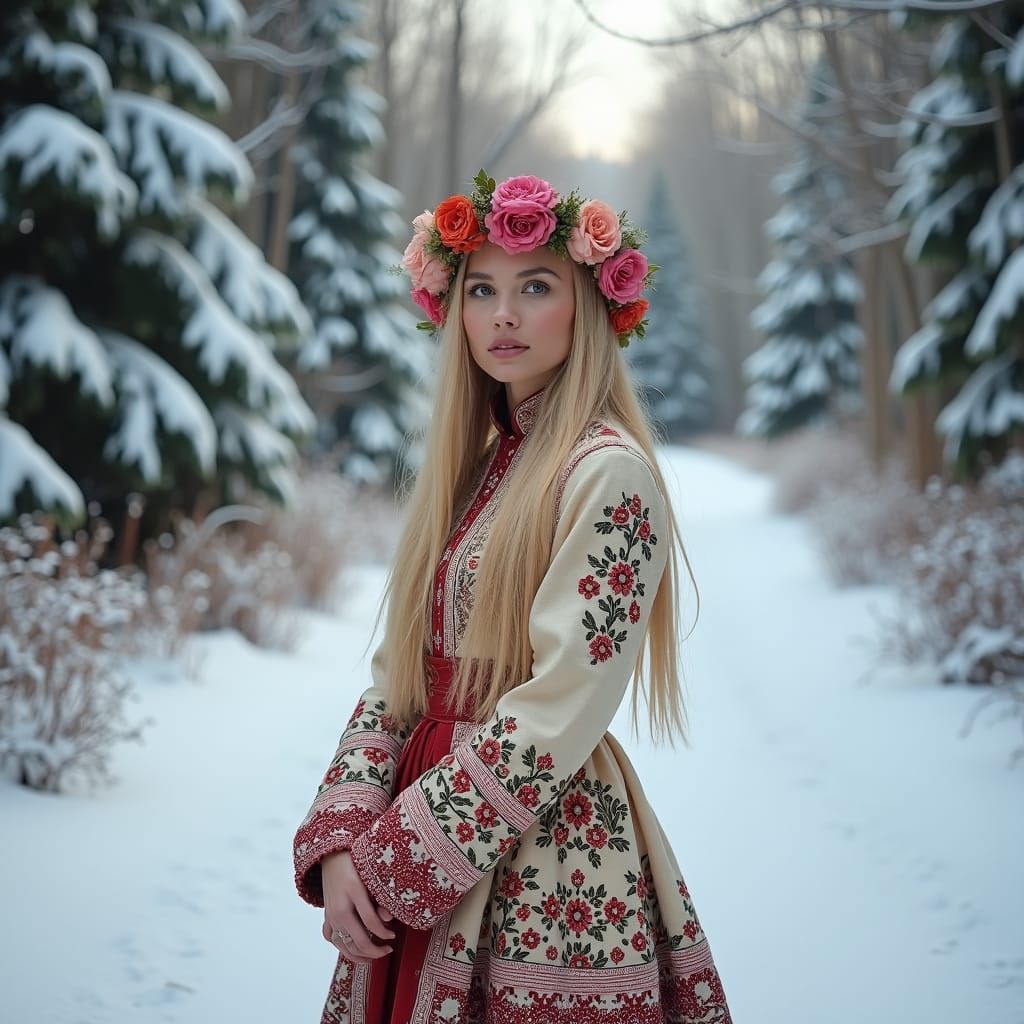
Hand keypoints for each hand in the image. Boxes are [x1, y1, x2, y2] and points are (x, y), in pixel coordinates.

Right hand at [321, 849, 396, 963]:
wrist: (332, 856)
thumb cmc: (354, 862)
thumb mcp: (371, 875)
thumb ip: (380, 897)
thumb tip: (389, 918)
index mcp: (353, 893)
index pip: (371, 922)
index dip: (384, 934)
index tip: (393, 936)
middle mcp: (339, 908)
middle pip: (357, 940)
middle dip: (375, 950)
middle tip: (388, 950)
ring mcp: (331, 914)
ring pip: (344, 945)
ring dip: (359, 956)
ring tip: (373, 957)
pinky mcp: (326, 916)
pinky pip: (332, 938)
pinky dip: (342, 947)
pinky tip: (353, 950)